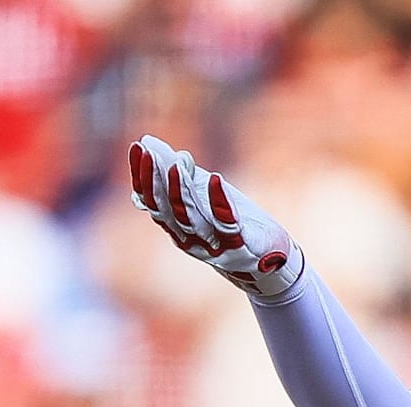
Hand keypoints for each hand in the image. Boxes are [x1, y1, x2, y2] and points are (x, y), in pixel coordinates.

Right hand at [128, 135, 303, 296]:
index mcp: (178, 228)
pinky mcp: (240, 247)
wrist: (272, 262)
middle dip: (154, 181)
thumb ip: (180, 174)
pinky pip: (227, 224)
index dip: (142, 175)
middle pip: (165, 211)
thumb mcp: (205, 195)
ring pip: (190, 219)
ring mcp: (214, 246)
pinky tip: (214, 179)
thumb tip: (149, 142)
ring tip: (176, 164)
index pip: (151, 201)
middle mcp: (190, 240)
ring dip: (181, 191)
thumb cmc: (235, 225)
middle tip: (149, 153)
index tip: (138, 147)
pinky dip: (219, 201)